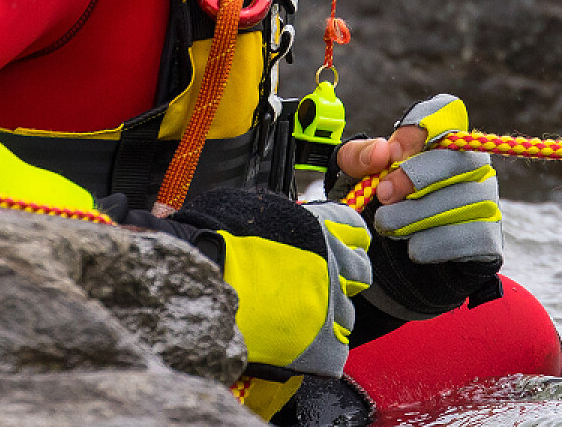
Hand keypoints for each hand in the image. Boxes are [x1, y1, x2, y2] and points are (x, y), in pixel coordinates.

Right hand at [122, 188, 371, 380]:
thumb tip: (285, 226)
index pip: (355, 232)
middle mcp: (334, 266)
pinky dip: (322, 350)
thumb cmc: (217, 239)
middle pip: (359, 273)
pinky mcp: (320, 346)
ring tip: (298, 319)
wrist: (202, 279)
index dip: (345, 240)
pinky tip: (300, 346)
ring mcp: (329, 307)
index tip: (337, 246)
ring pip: (346, 313)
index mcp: (321, 229)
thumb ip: (284, 221)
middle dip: (341, 276)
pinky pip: (336, 351)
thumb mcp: (255, 210)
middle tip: (316, 284)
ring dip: (328, 314)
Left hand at [352, 94, 504, 320]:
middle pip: (458, 157)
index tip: (390, 153)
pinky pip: (474, 234)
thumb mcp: (354, 181)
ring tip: (388, 225)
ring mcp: (485, 200)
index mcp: (439, 139)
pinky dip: (438, 242)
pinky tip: (413, 249)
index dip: (420, 127)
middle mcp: (471, 164)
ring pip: (465, 198)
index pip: (446, 111)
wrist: (394, 267)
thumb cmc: (379, 208)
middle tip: (382, 196)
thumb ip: (357, 158)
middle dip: (415, 176)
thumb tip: (382, 151)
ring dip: (419, 213)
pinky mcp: (489, 238)